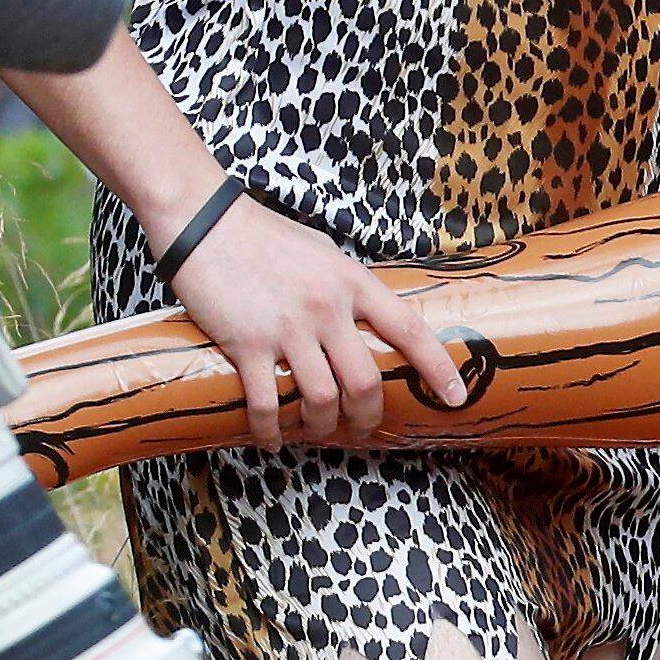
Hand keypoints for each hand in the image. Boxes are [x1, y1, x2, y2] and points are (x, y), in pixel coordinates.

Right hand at [167, 192, 474, 447]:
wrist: (203, 221)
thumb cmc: (265, 237)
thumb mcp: (325, 254)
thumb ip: (350, 287)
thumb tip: (373, 317)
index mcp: (353, 283)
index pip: (410, 331)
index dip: (438, 369)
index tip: (456, 397)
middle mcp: (327, 308)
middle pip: (365, 382)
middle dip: (368, 415)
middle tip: (363, 427)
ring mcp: (286, 328)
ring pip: (321, 398)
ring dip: (322, 425)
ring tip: (318, 430)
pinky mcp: (245, 343)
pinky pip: (266, 401)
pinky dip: (270, 429)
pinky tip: (271, 438)